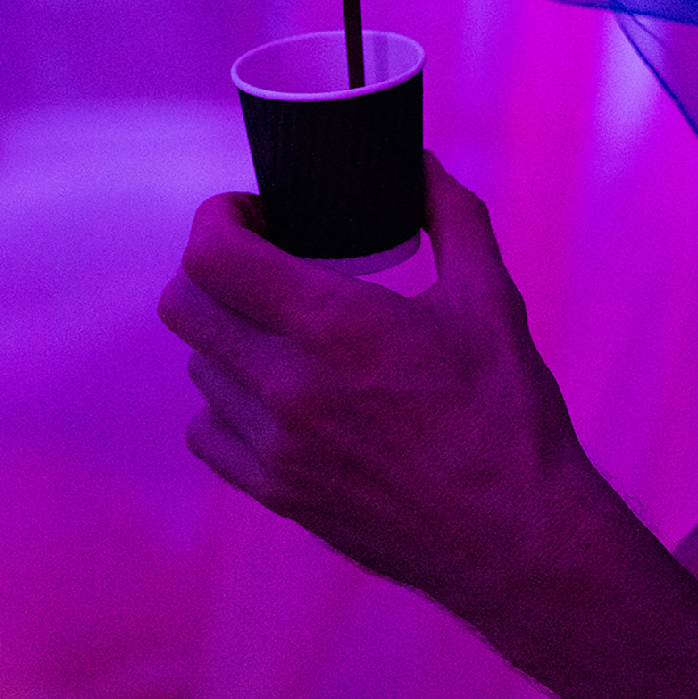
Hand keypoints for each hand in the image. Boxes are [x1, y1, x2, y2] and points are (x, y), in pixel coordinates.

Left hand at [159, 155, 594, 622]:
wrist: (514, 538)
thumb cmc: (508, 414)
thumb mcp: (490, 298)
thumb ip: (451, 215)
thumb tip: (418, 160)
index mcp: (335, 324)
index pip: (212, 254)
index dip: (218, 217)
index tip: (255, 210)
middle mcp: (288, 384)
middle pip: (183, 303)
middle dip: (212, 264)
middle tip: (261, 256)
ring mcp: (274, 445)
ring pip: (199, 363)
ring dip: (227, 329)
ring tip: (281, 322)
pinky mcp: (275, 492)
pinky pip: (208, 428)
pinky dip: (230, 397)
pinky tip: (279, 386)